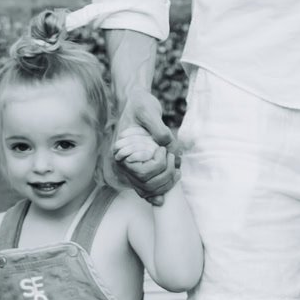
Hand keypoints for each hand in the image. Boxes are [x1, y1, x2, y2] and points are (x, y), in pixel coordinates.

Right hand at [115, 87, 176, 202]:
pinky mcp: (138, 168)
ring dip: (166, 184)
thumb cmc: (140, 105)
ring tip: (177, 170)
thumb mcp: (149, 111)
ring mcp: (130, 167)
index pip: (142, 173)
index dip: (159, 165)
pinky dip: (156, 193)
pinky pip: (144, 188)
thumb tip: (167, 146)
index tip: (165, 149)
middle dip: (167, 175)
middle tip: (174, 157)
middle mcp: (123, 163)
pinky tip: (164, 197)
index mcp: (122, 152)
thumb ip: (158, 129)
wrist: (136, 103)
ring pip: (147, 190)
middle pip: (147, 185)